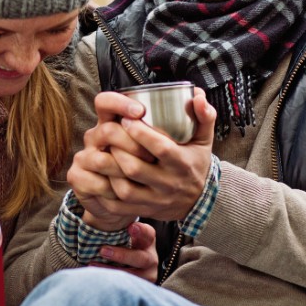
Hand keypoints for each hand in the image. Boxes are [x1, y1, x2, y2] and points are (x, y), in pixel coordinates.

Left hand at [70, 87, 216, 222]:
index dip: (140, 133)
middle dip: (118, 149)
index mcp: (182, 164)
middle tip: (108, 133)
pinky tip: (101, 174)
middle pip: (136, 168)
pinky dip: (106, 191)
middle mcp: (169, 184)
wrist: (198, 202)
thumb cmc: (195, 163)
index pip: (160, 148)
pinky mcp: (144, 210)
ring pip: (125, 189)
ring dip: (110, 170)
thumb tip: (197, 95)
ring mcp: (155, 200)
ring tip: (104, 152)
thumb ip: (204, 116)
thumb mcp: (204, 140)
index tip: (127, 118)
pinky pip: (119, 205)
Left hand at [92, 220, 158, 282]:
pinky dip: (111, 279)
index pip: (148, 234)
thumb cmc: (124, 242)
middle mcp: (151, 257)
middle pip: (141, 258)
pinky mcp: (140, 285)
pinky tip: (96, 274)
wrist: (131, 263)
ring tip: (94, 264)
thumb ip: (118, 228)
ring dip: (112, 270)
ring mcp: (147, 274)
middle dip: (121, 255)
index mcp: (148, 240)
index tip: (130, 227)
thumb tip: (100, 216)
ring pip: (133, 274)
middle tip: (103, 250)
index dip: (140, 231)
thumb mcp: (126, 234)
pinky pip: (126, 284)